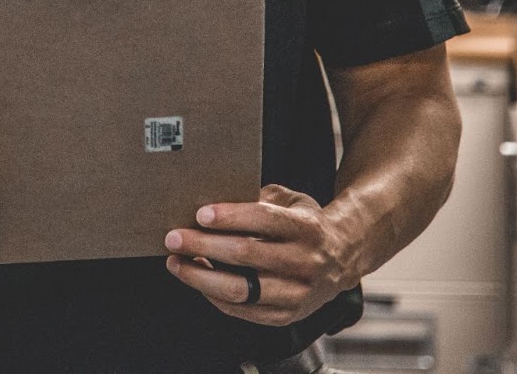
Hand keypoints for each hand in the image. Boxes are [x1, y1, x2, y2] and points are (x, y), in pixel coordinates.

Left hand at [163, 184, 356, 326]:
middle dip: (203, 245)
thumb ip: (259, 199)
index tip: (200, 214)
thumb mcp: (291, 202)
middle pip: (246, 254)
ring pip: (240, 289)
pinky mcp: (287, 315)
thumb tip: (213, 203)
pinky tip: (198, 281)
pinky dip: (214, 296)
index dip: (230, 216)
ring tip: (176, 263)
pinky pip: (242, 311)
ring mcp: (297, 293)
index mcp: (307, 227)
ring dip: (200, 277)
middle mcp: (305, 262)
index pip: (264, 219)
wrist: (343, 257)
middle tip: (173, 237)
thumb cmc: (305, 224)